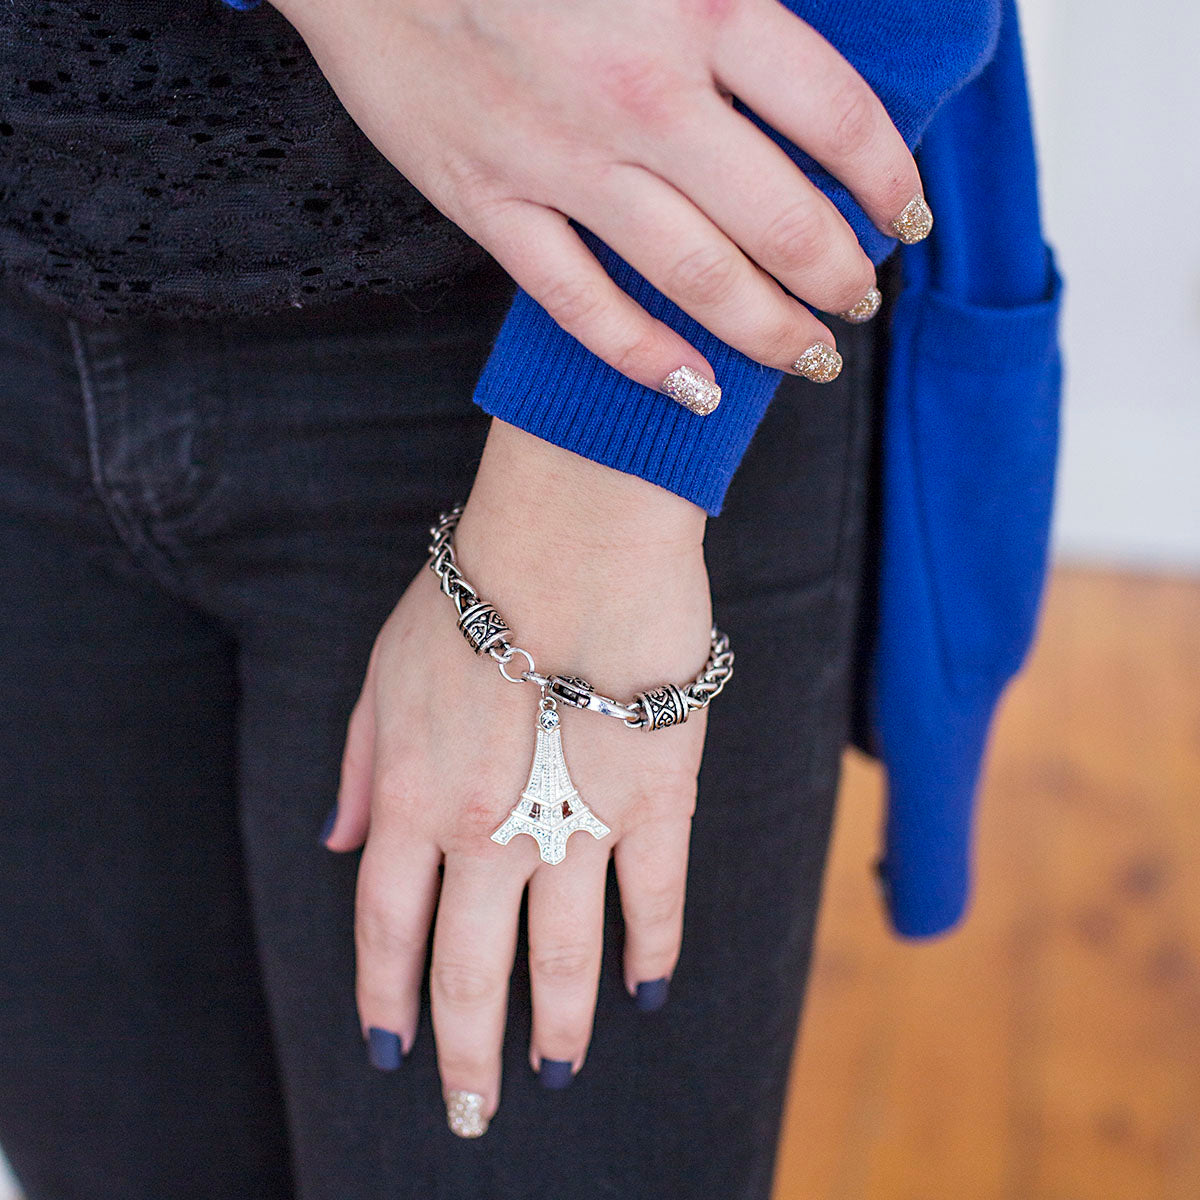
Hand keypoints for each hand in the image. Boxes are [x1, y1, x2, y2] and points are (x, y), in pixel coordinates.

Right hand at [269, 0, 923, 393]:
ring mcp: (561, 161)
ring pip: (694, 278)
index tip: (905, 217)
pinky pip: (580, 305)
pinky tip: (696, 389)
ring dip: (767, 331)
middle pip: (779, 220)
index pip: (838, 117)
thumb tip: (811, 40)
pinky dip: (643, 356)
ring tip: (810, 357)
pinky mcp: (492, 204)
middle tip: (860, 303)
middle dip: (838, 275)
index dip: (888, 179)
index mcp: (700, 1)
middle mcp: (642, 94)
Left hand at [324, 420, 711, 1133]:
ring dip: (561, 1026)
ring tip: (559, 1073)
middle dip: (466, 1052)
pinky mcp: (655, 800)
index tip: (391, 1053)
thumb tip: (340, 844)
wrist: (572, 535)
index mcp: (414, 798)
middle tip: (470, 1111)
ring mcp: (576, 824)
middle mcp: (486, 832)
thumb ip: (359, 764)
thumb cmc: (476, 591)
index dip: (387, 1000)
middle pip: (471, 971)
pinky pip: (656, 899)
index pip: (389, 930)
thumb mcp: (382, 669)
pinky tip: (647, 991)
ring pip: (565, 957)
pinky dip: (652, 952)